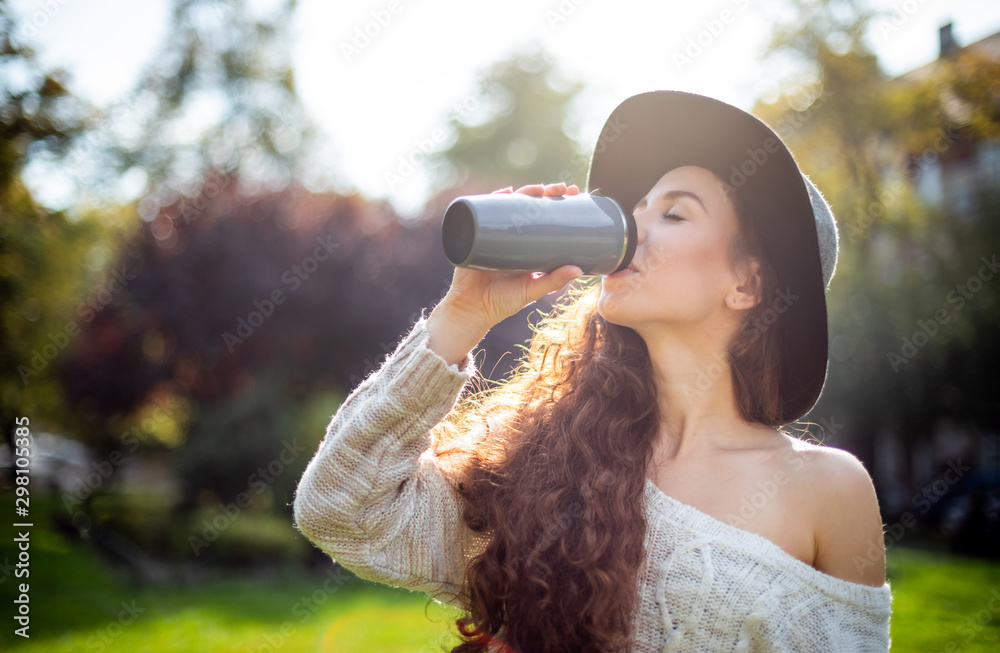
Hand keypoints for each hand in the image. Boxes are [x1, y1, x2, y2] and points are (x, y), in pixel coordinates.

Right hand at [427, 182, 582, 365]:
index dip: (560, 204)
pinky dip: (493, 200)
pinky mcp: (476, 236)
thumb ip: (553, 281)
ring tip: (538, 188)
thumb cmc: (502, 302)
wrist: (470, 310)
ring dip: (524, 192)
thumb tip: (577, 269)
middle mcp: (512, 237)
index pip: (546, 219)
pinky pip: (483, 214)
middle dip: (546, 193)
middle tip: (561, 188)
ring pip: (510, 207)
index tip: (575, 194)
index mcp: (527, 247)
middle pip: (529, 207)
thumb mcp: (531, 290)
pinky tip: (505, 192)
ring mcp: (494, 235)